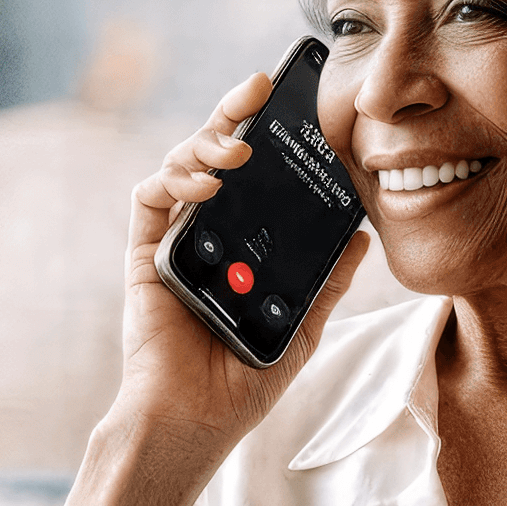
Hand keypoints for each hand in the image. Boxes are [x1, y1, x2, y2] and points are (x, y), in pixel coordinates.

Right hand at [120, 72, 369, 450]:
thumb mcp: (301, 326)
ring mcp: (174, 240)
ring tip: (239, 146)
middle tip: (260, 86)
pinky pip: (149, 199)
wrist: (196, 419)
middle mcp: (206, 233)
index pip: (252, 175)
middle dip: (234, 112)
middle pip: (214, 154)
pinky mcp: (145, 254)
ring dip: (207, 141)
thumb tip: (361, 236)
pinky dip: (174, 177)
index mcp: (241, 244)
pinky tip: (206, 181)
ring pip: (180, 164)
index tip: (293, 102)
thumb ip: (326, 281)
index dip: (266, 134)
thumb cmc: (242, 381)